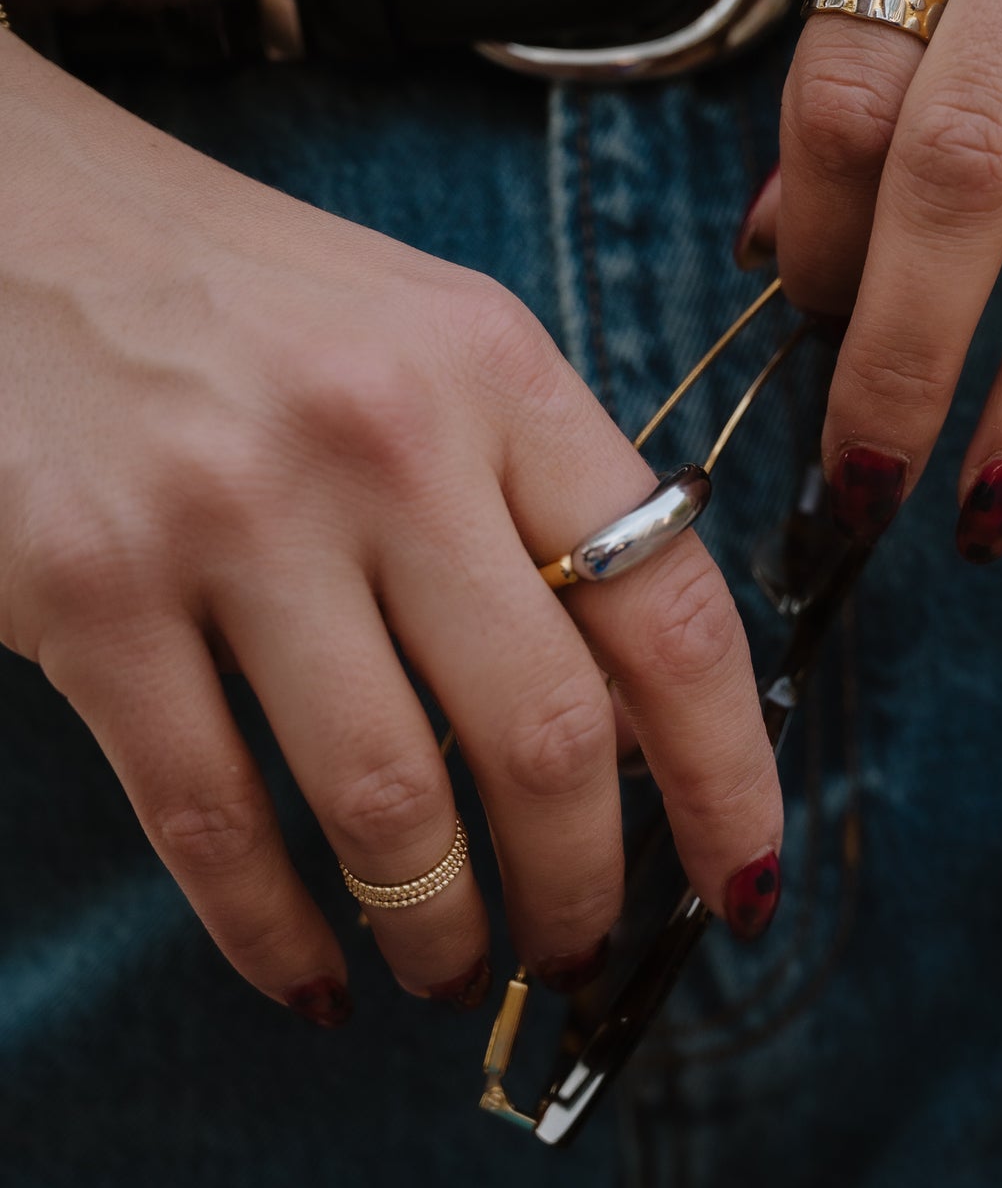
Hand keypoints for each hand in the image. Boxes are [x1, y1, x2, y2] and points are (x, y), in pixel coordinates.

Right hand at [0, 34, 781, 1019]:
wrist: (9, 213)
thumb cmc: (243, 299)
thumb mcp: (428, 345)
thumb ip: (538, 503)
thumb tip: (633, 729)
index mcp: (496, 368)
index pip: (669, 608)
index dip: (728, 774)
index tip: (743, 881)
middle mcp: (383, 435)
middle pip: (542, 730)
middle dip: (582, 887)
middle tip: (576, 954)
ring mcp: (230, 512)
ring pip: (384, 798)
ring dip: (438, 927)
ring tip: (449, 968)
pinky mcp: (88, 587)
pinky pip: (210, 819)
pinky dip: (270, 931)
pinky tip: (310, 974)